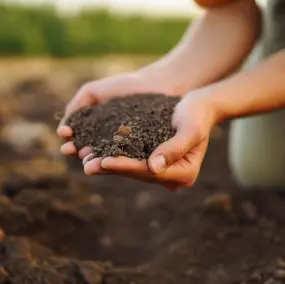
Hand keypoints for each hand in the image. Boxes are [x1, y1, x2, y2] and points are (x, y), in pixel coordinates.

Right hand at [57, 71, 180, 158]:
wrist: (156, 85)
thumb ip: (77, 105)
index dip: (69, 140)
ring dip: (92, 159)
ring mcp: (124, 150)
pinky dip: (115, 160)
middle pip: (88, 152)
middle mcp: (107, 143)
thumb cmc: (125, 86)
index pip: (77, 140)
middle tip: (70, 150)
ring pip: (104, 158)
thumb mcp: (94, 92)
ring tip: (86, 156)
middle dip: (77, 151)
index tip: (65, 135)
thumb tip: (63, 129)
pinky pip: (126, 158)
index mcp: (95, 131)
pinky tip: (107, 157)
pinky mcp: (140, 154)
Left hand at [83, 90, 217, 189]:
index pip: (148, 172)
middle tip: (86, 166)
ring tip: (85, 161)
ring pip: (130, 169)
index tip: (104, 161)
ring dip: (107, 165)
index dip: (125, 166)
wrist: (199, 106)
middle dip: (111, 168)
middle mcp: (172, 177)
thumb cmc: (197, 114)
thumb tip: (153, 167)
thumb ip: (174, 148)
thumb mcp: (190, 128)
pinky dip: (112, 156)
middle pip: (137, 174)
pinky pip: (130, 160)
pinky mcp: (152, 160)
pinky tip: (93, 152)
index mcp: (184, 174)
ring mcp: (162, 170)